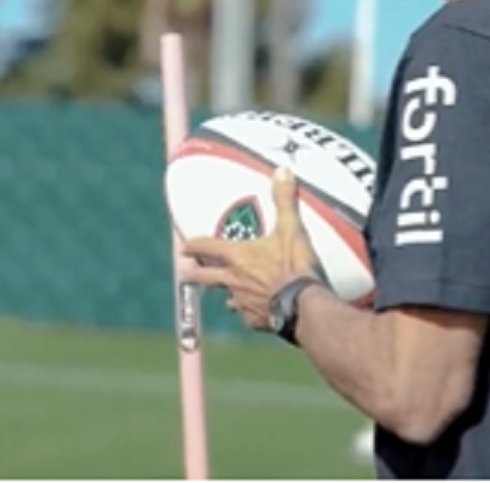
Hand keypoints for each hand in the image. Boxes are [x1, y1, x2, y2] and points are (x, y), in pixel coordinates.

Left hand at [182, 166, 319, 331]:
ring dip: (226, 294)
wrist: (304, 307)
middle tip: (186, 271)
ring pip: (227, 298)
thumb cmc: (294, 266)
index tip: (184, 245)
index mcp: (238, 257)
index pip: (207, 248)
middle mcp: (233, 280)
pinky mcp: (255, 320)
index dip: (194, 245)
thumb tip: (283, 170)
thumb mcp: (291, 228)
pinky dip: (249, 312)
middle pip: (205, 277)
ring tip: (227, 296)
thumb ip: (285, 200)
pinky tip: (256, 311)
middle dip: (194, 273)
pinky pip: (247, 315)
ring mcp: (242, 302)